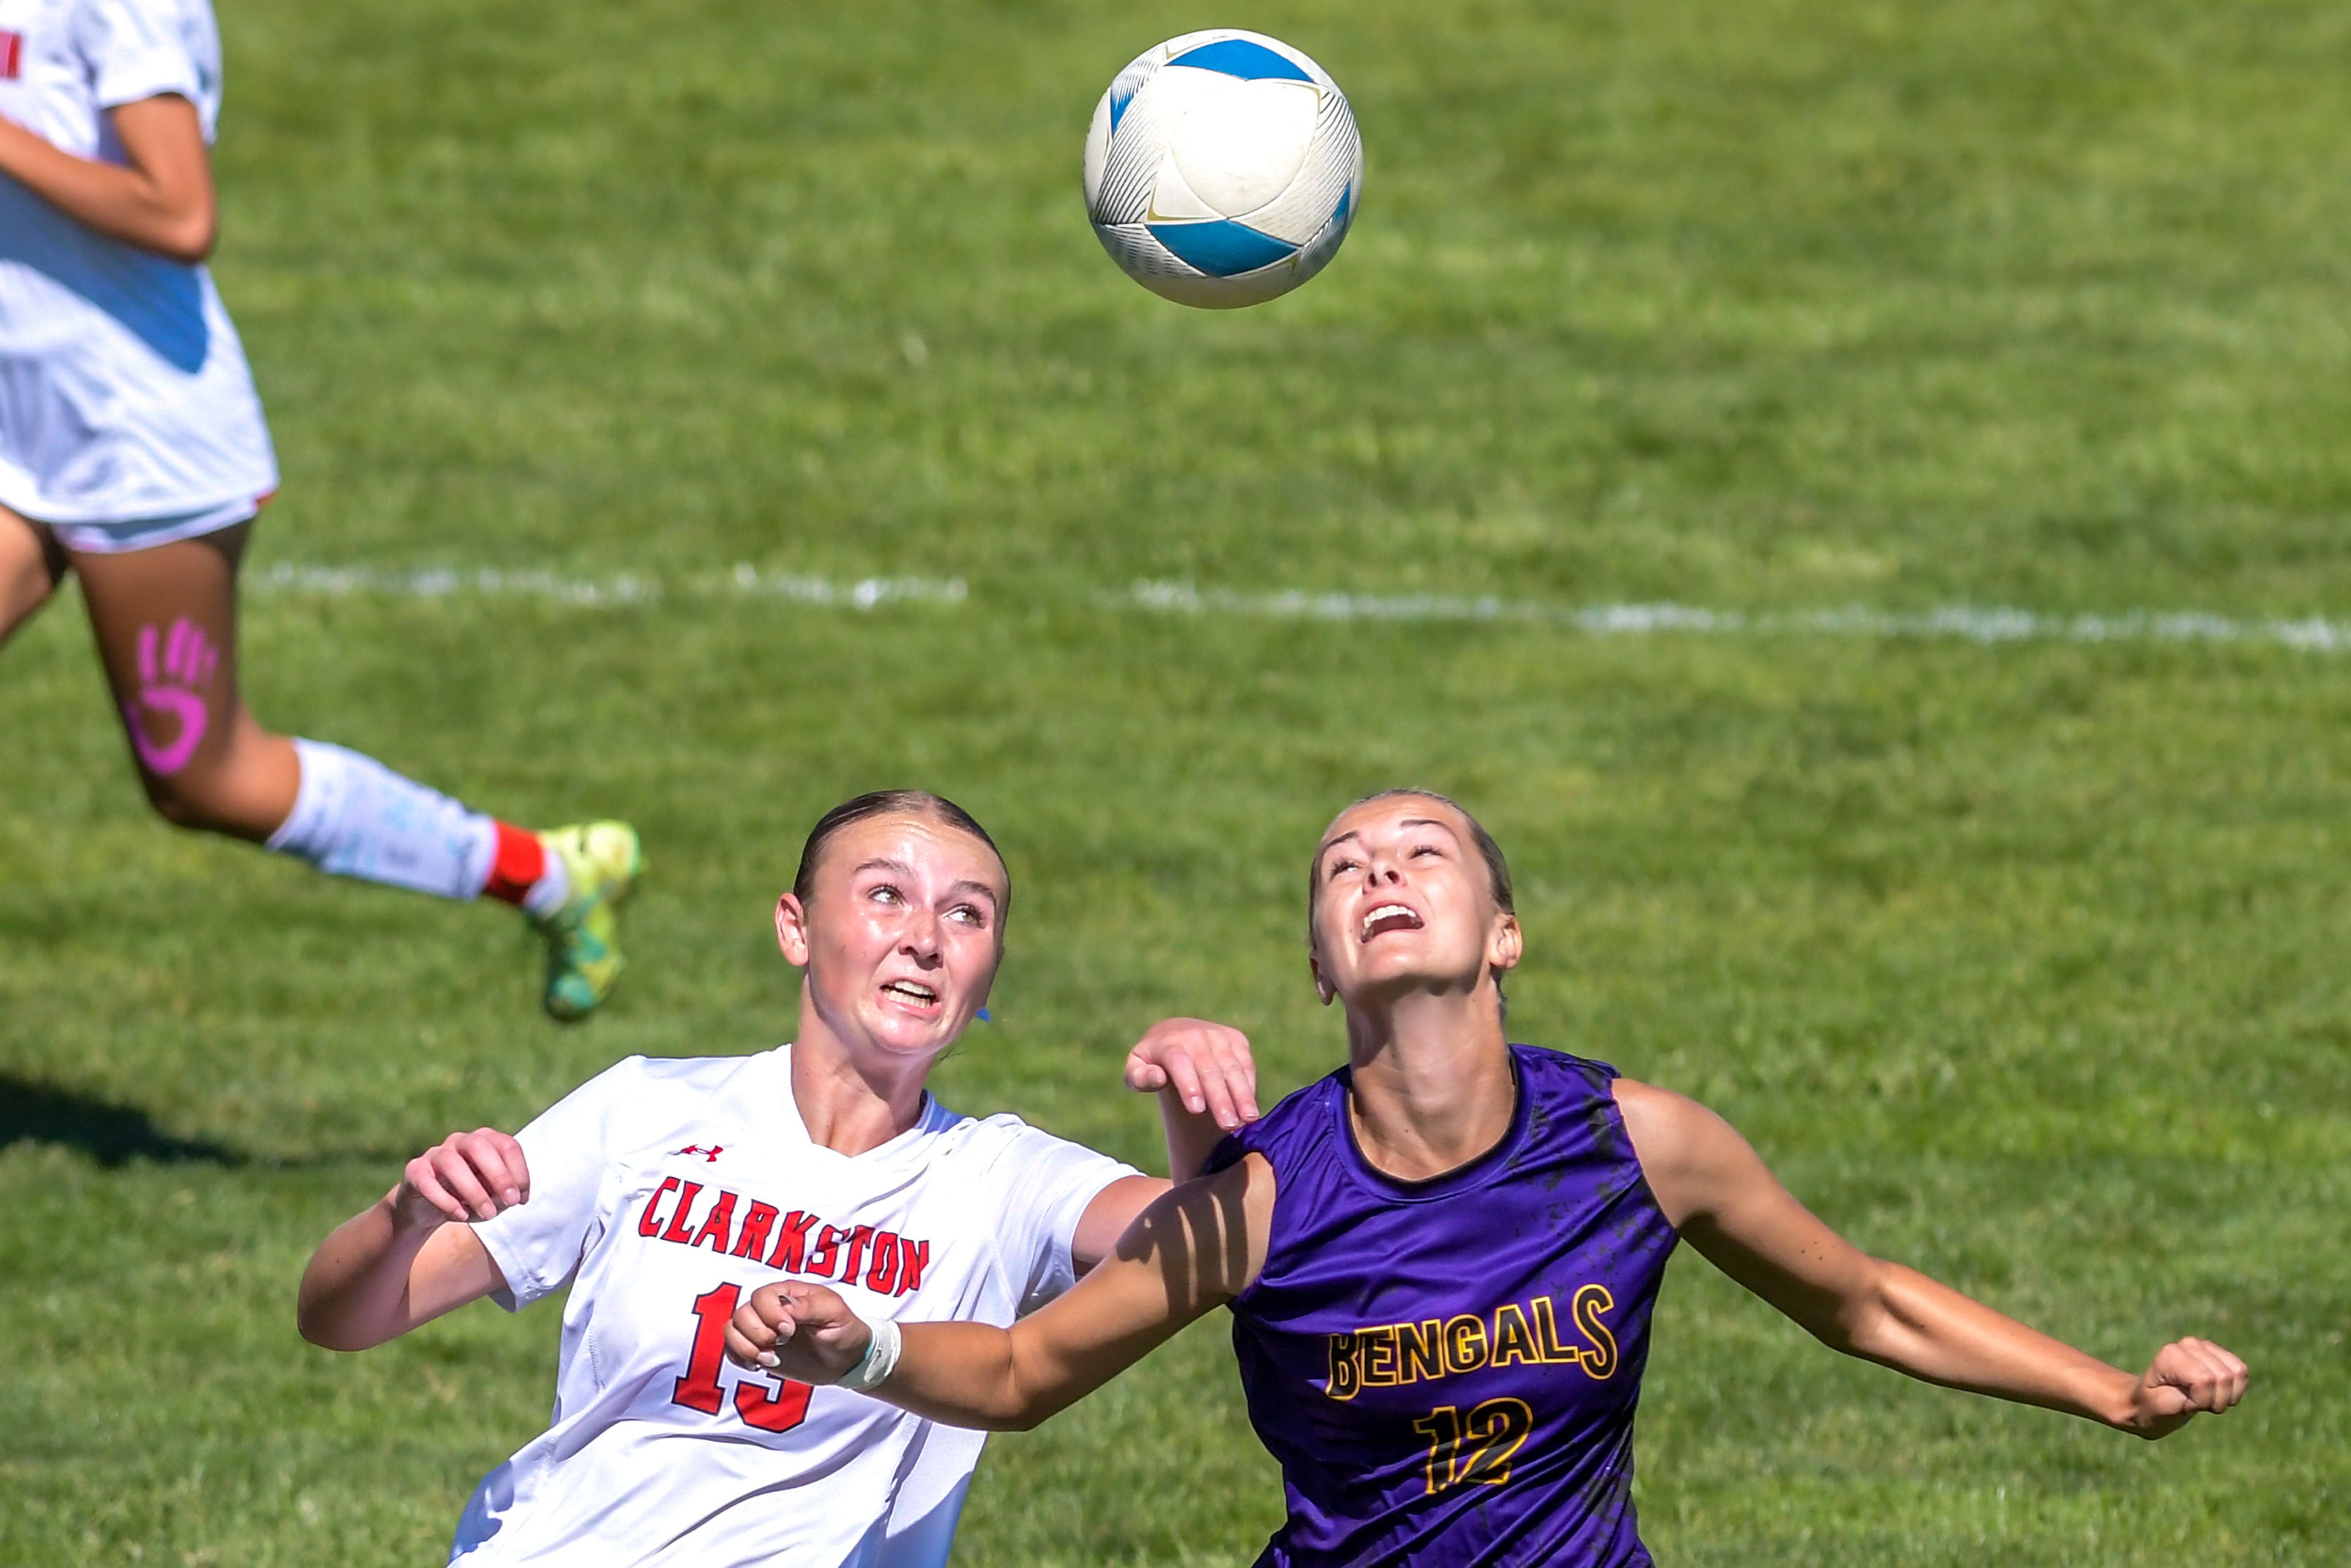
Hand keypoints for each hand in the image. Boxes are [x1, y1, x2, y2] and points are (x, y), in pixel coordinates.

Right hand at [389, 1128, 528, 1230]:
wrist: (429, 1208)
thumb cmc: (469, 1198)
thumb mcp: (492, 1197)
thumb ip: (504, 1194)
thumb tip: (514, 1197)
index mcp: (485, 1140)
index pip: (507, 1145)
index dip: (519, 1171)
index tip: (521, 1199)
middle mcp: (460, 1141)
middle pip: (479, 1146)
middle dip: (499, 1175)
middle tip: (510, 1202)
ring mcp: (435, 1154)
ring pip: (453, 1164)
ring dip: (474, 1191)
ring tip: (488, 1214)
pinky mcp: (415, 1171)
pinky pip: (428, 1183)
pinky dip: (446, 1201)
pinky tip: (461, 1215)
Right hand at [725, 1281, 872, 1383]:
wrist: (846, 1360)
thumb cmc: (844, 1330)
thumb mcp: (834, 1313)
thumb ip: (809, 1307)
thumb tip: (784, 1308)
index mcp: (789, 1293)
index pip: (762, 1296)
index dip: (770, 1315)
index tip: (789, 1332)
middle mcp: (770, 1309)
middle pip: (742, 1314)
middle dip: (757, 1334)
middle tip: (780, 1346)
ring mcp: (762, 1329)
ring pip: (732, 1330)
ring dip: (745, 1347)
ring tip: (770, 1359)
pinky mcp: (758, 1349)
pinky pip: (732, 1349)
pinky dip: (739, 1358)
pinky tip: (757, 1366)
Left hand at [1126, 1017, 1259, 1132]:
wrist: (1175, 1033)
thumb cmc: (1153, 1061)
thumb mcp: (1135, 1069)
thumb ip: (1139, 1077)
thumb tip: (1159, 1077)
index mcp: (1168, 1043)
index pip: (1179, 1062)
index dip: (1188, 1085)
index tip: (1196, 1109)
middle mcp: (1195, 1035)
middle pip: (1209, 1069)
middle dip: (1220, 1098)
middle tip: (1228, 1125)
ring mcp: (1218, 1036)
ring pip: (1232, 1067)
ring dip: (1242, 1094)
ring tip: (1249, 1119)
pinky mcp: (1236, 1039)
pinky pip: (1246, 1063)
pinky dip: (1249, 1084)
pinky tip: (1250, 1107)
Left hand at [2120, 1337, 2248, 1437]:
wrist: (2151, 1401)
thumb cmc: (2153, 1406)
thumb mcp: (2159, 1408)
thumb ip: (2179, 1397)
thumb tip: (2204, 1380)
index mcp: (2170, 1355)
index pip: (2205, 1380)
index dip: (2201, 1400)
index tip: (2185, 1404)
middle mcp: (2189, 1344)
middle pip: (2224, 1377)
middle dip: (2215, 1400)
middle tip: (2195, 1403)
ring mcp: (2205, 1346)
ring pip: (2238, 1373)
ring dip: (2226, 1395)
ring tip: (2205, 1398)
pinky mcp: (2219, 1353)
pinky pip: (2242, 1372)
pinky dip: (2235, 1390)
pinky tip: (2216, 1393)